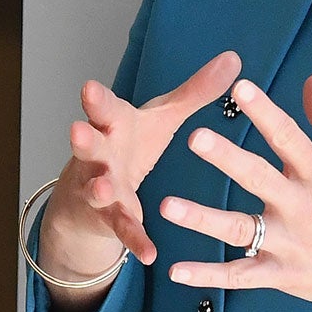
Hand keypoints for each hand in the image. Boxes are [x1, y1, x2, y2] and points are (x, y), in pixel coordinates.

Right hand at [36, 51, 242, 282]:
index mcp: (115, 126)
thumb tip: (233, 58)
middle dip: (84, 138)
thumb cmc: (130, 145)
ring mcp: (101, 188)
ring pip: (98, 186)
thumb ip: (195, 91)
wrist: (94, 195)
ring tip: (105, 185)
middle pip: (90, 144)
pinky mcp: (111, 219)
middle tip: (78, 129)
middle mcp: (102, 155)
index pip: (104, 109)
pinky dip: (135, 241)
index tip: (89, 87)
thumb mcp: (162, 118)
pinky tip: (149, 253)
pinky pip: (124, 230)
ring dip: (100, 186)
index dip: (97, 100)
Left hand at [157, 73, 311, 311]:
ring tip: (166, 206)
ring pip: (240, 229)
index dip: (264, 111)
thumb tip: (310, 78)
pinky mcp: (283, 275)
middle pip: (258, 178)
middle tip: (194, 137)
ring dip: (202, 219)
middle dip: (226, 158)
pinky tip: (175, 271)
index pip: (288, 136)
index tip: (239, 87)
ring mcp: (291, 243)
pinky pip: (241, 276)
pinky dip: (208, 275)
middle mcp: (302, 206)